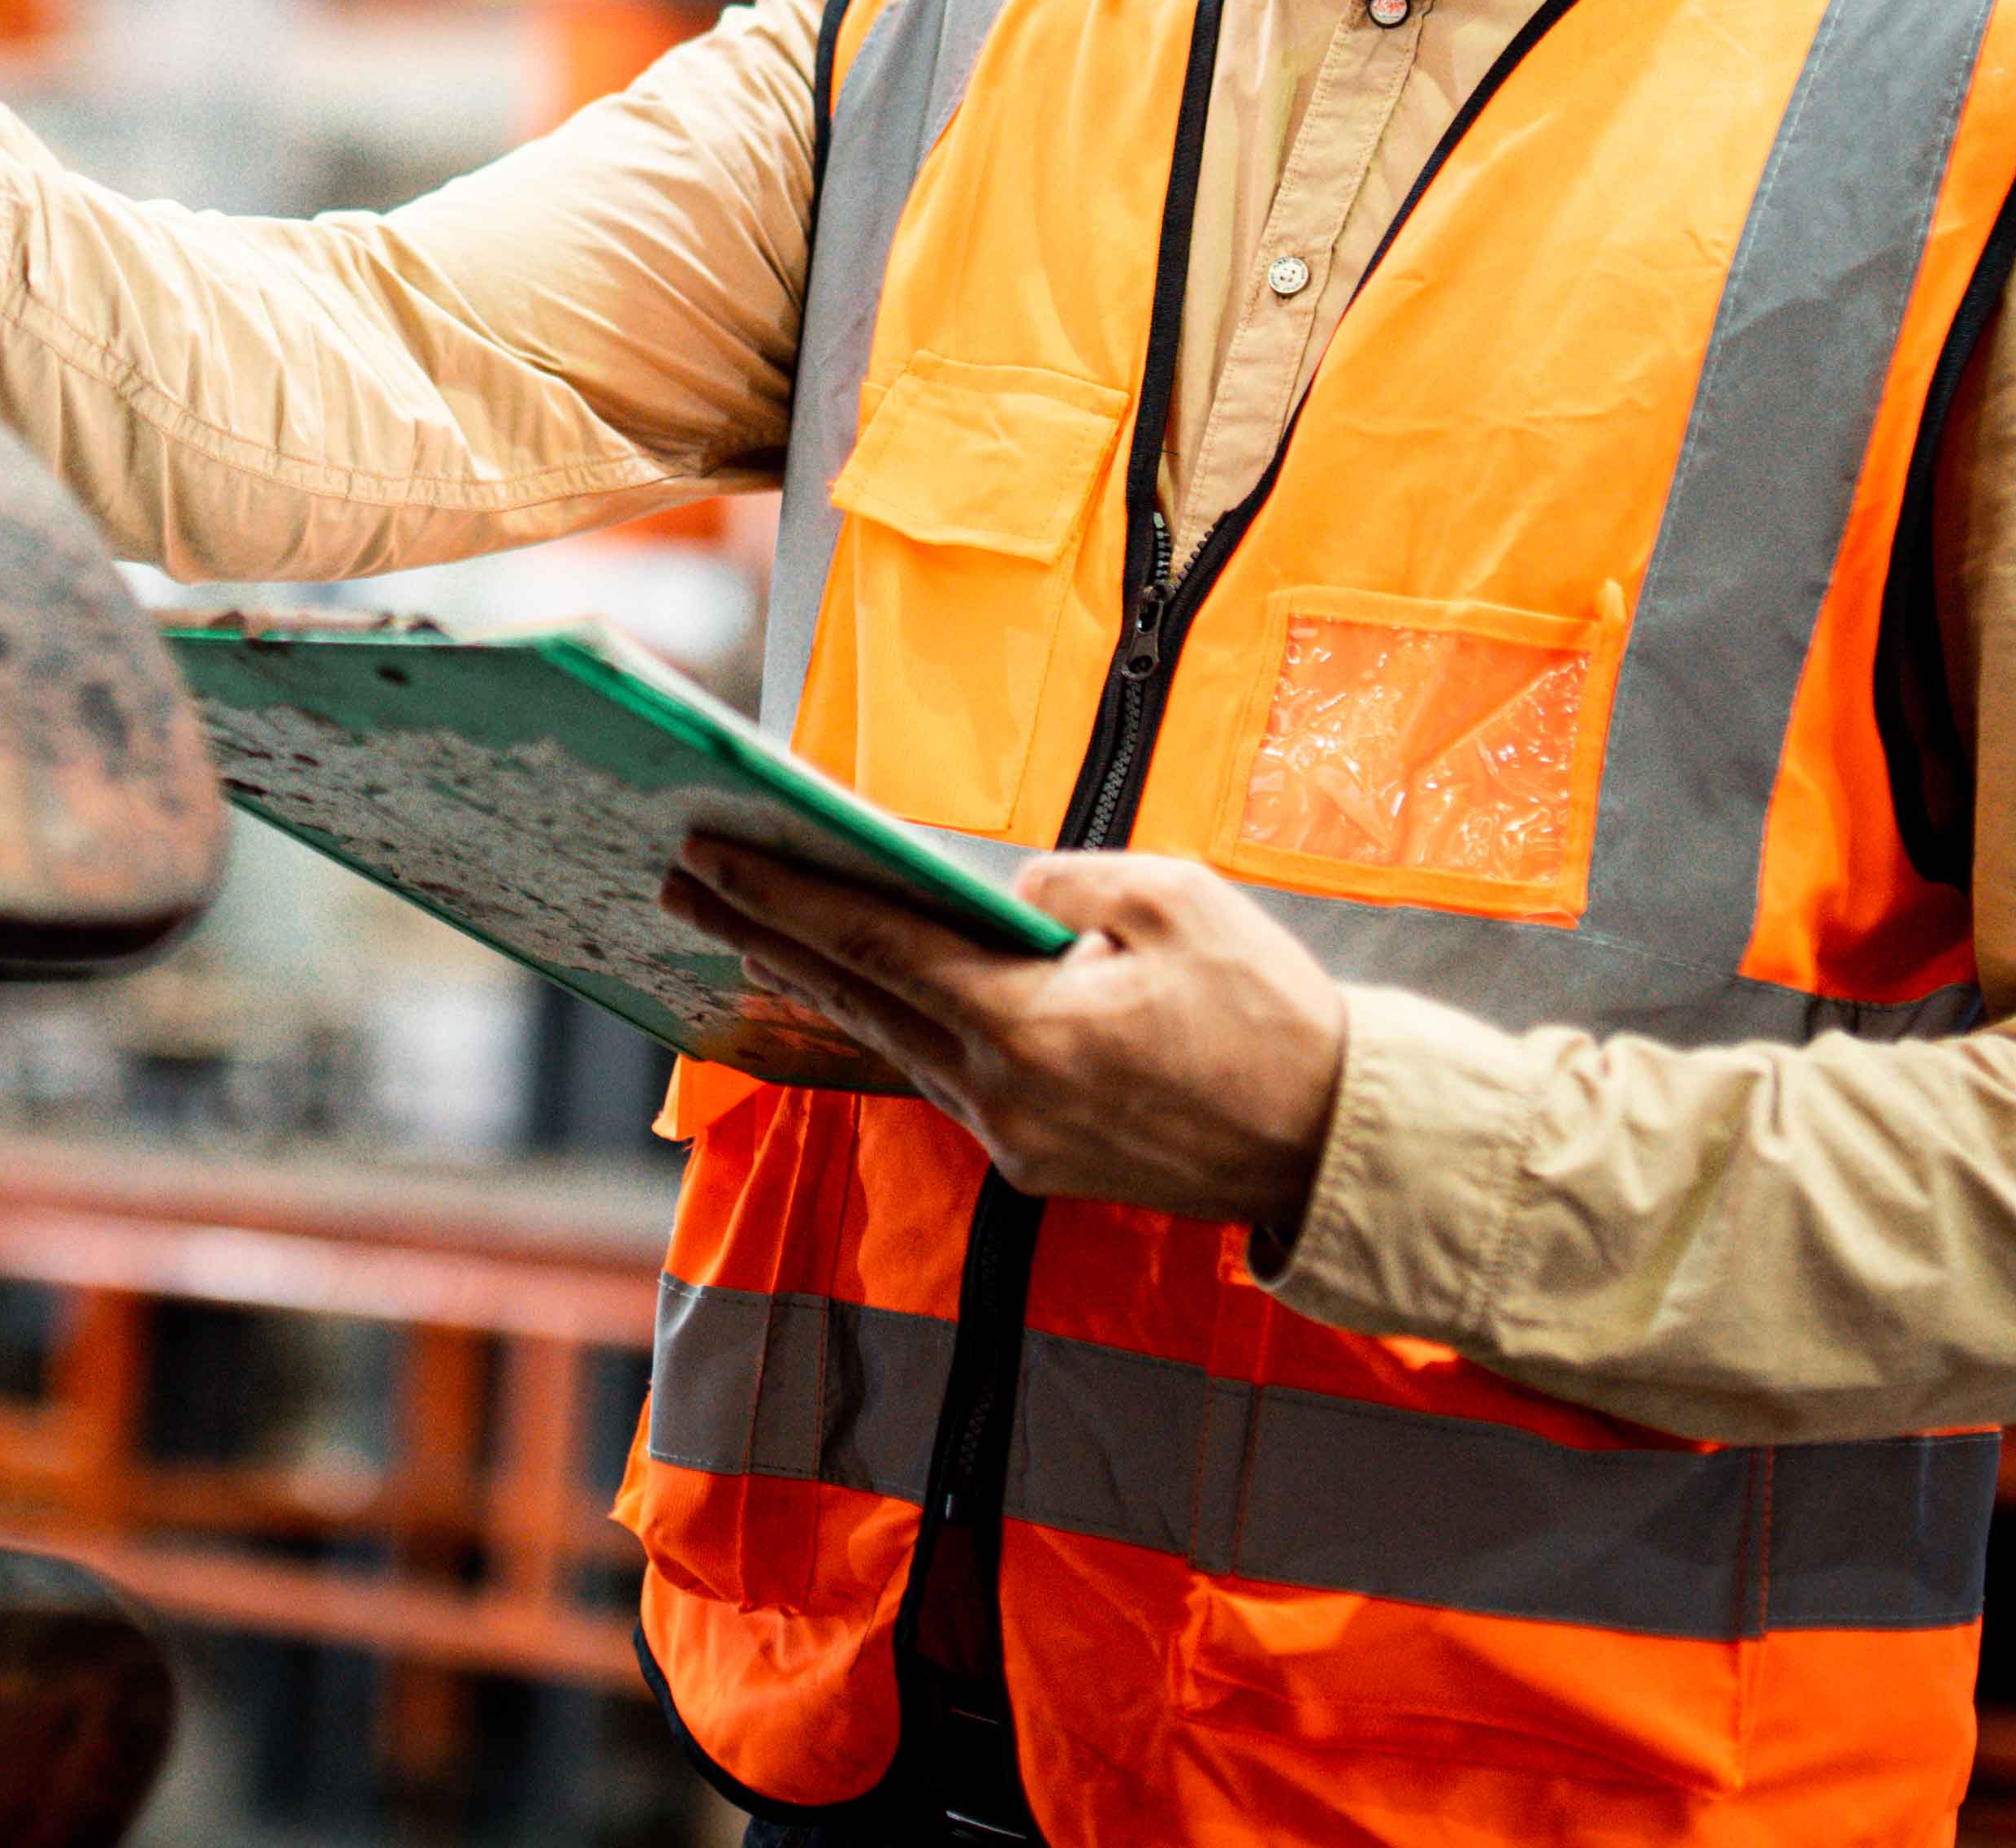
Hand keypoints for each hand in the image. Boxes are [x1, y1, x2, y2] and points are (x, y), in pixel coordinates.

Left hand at [662, 837, 1353, 1243]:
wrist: (1338, 1142)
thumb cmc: (1269, 1012)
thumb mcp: (1176, 900)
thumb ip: (1066, 885)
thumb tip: (1001, 899)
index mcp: (1028, 1028)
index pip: (875, 947)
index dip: (782, 895)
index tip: (706, 854)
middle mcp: (1003, 1096)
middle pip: (857, 1001)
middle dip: (763, 932)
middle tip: (677, 881)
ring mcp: (1017, 1140)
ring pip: (895, 1045)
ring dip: (822, 982)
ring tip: (746, 922)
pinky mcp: (1040, 1162)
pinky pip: (947, 1078)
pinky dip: (895, 1027)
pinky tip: (863, 992)